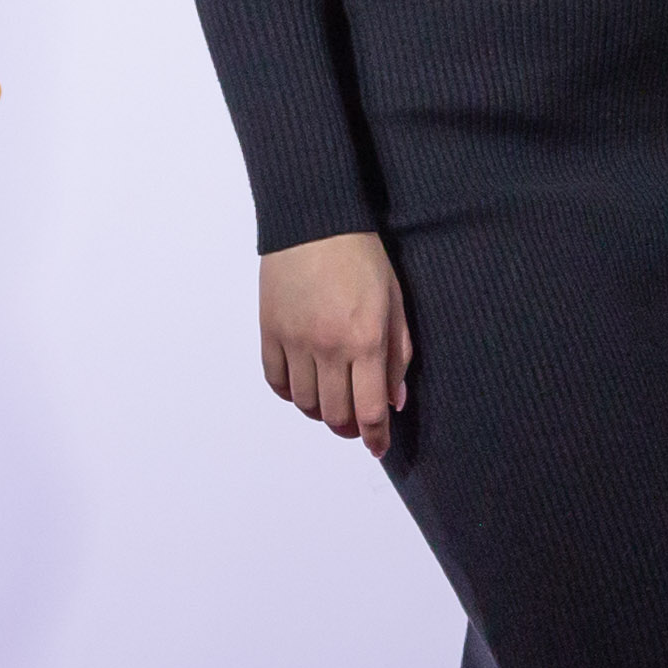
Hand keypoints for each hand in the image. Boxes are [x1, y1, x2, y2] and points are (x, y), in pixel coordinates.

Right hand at [259, 232, 411, 450]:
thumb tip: (395, 401)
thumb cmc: (362, 257)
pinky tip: (303, 385)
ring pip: (305, 403)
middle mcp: (328, 347)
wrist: (314, 221)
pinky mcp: (270, 331)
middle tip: (356, 424)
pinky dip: (290, 393)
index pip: (369, 409)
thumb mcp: (394, 302)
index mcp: (365, 340)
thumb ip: (398, 354)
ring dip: (321, 412)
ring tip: (331, 402)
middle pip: (335, 414)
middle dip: (349, 428)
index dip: (375, 437)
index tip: (377, 447)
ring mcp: (295, 341)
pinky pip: (276, 381)